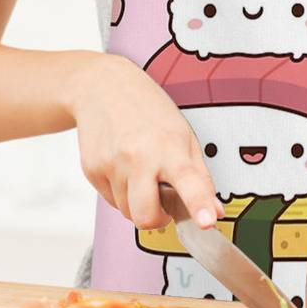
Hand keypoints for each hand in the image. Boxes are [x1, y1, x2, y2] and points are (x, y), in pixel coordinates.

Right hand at [68, 52, 225, 230]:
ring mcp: (112, 164)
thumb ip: (199, 177)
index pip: (188, 180)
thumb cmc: (146, 108)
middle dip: (156, 218)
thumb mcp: (183, 134)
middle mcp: (139, 156)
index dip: (198, 203)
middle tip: (162, 200)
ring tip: (139, 170)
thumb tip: (215, 212)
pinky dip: (120, 191)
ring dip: (136, 201)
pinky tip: (122, 165)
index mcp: (170, 145)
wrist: (102, 86)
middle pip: (146, 217)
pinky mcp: (91, 169)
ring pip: (127, 212)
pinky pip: (110, 201)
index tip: (206, 221)